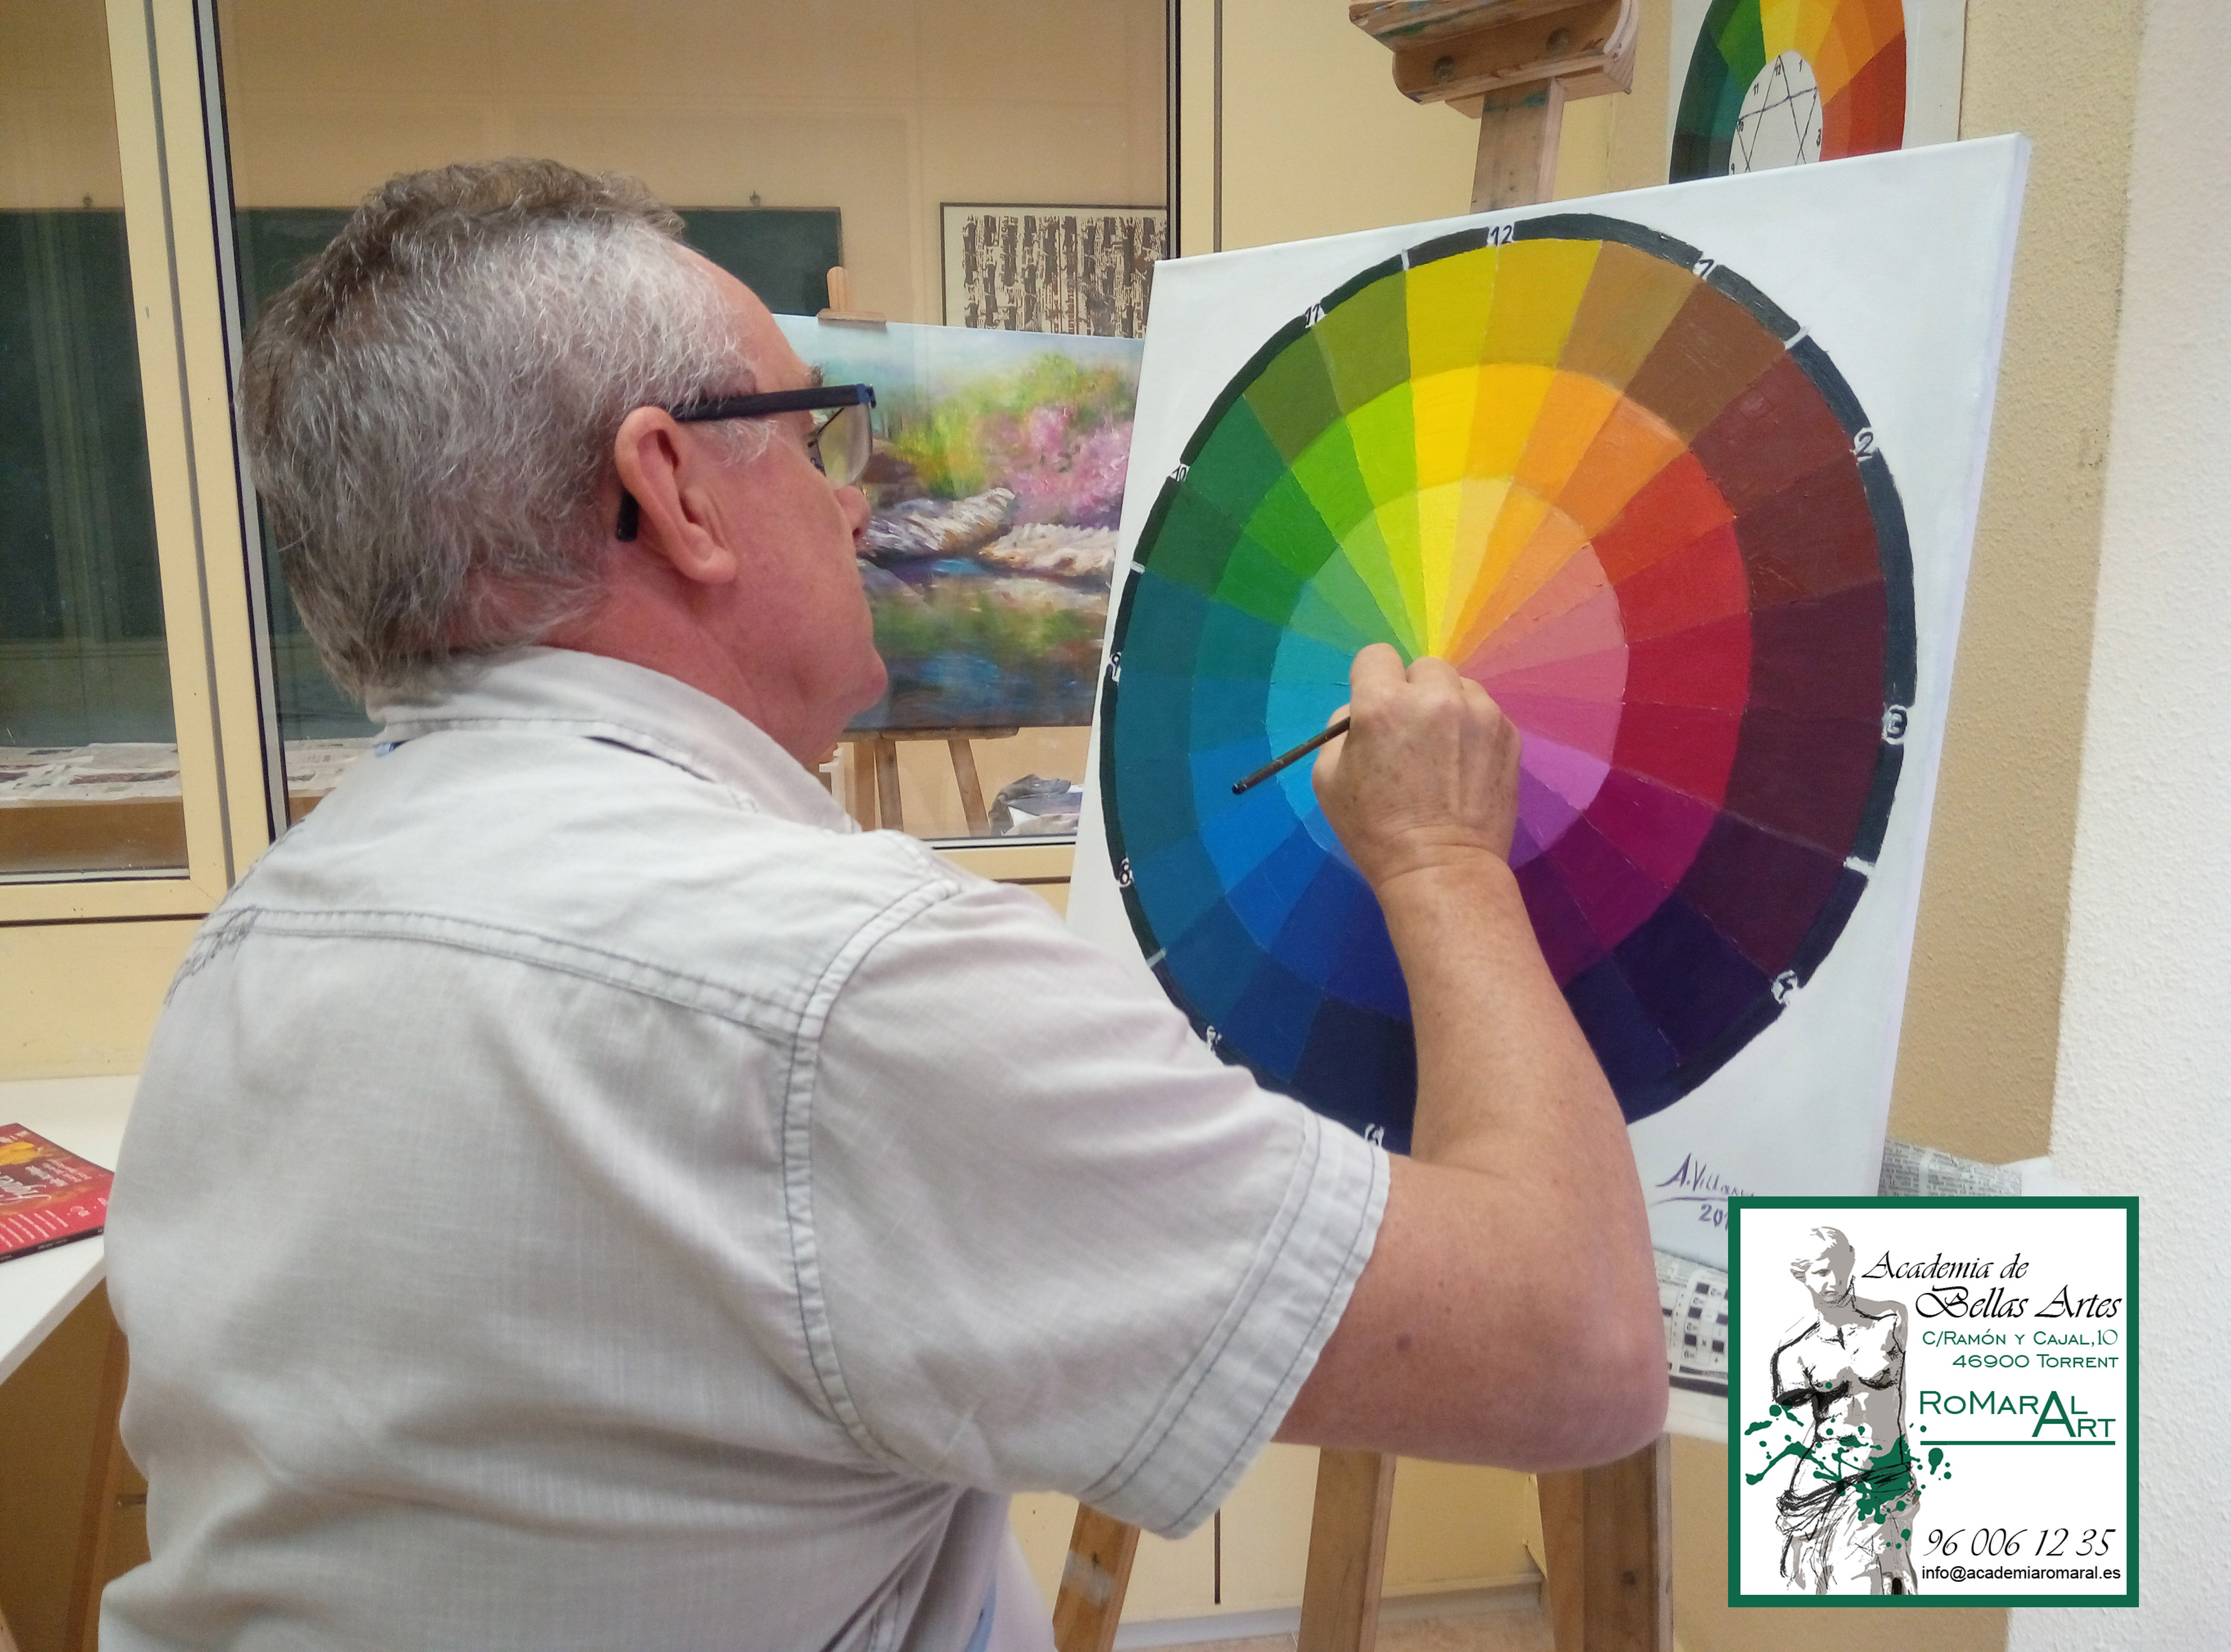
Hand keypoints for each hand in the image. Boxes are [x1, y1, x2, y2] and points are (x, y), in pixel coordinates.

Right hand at [1311, 645, 1520, 890]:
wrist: (1441, 867)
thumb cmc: (1373, 829)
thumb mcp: (1328, 778)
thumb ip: (1342, 729)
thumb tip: (1362, 710)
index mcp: (1384, 704)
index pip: (1376, 656)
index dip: (1371, 681)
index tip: (1375, 709)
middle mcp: (1435, 697)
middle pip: (1423, 667)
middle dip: (1413, 691)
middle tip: (1411, 733)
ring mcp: (1479, 713)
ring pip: (1459, 686)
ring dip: (1447, 706)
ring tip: (1442, 749)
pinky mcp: (1508, 733)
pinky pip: (1485, 711)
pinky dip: (1473, 728)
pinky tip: (1464, 764)